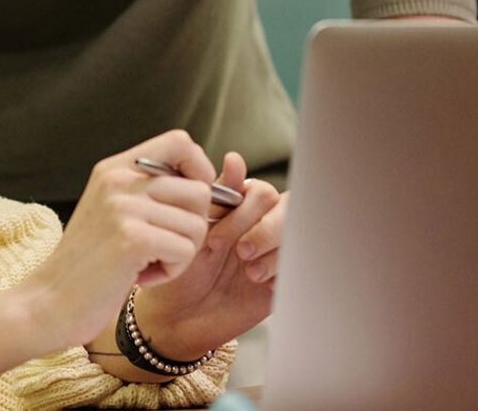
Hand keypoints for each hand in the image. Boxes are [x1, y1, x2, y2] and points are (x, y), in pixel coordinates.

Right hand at [18, 129, 217, 352]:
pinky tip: (140, 276)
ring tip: (145, 263)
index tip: (189, 204)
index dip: (199, 170)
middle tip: (160, 248)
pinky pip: (186, 250)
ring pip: (197, 225)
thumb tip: (208, 186)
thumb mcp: (112, 210)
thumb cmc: (89, 263)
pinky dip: (171, 272)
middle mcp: (118, 179)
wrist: (50, 301)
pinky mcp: (133, 238)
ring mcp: (124, 206)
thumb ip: (147, 190)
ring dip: (180, 254)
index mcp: (114, 168)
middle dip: (193, 226)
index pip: (180, 142)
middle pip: (200, 190)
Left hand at [128, 151, 286, 360]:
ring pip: (297, 234)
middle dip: (262, 227)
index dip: (244, 206)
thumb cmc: (178, 270)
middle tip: (239, 250)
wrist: (177, 318)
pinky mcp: (281, 281)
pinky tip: (259, 283)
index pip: (260, 191)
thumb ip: (215, 195)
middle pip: (285, 206)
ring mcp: (272, 254)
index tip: (218, 230)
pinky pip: (300, 266)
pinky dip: (283, 271)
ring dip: (274, 250)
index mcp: (235, 211)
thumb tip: (236, 159)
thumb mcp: (190, 230)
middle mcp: (257, 228)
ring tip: (249, 270)